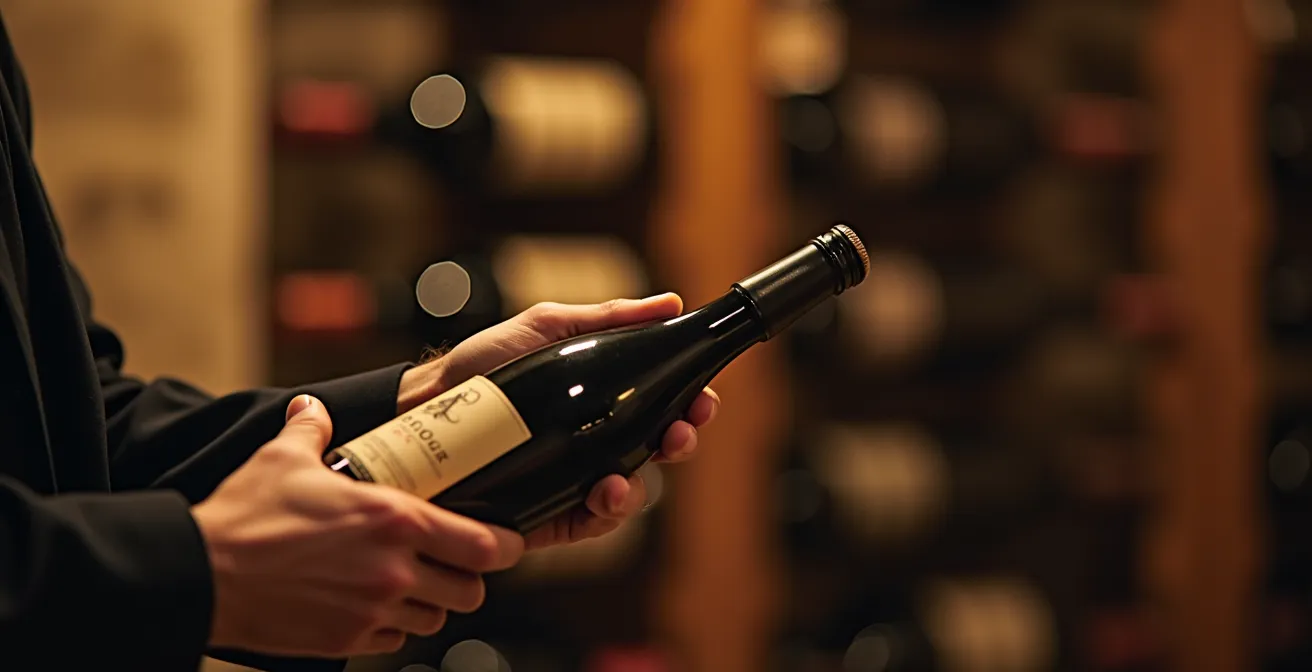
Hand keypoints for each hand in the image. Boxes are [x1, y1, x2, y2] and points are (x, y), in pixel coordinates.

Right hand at [192, 395, 524, 657]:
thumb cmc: (245, 516)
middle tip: (456, 564)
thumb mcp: (284, 459)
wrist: (202, 573)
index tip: (510, 541)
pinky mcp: (348, 639)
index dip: (507, 546)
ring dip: (432, 603)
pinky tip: (377, 605)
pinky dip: (395, 626)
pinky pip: (395, 639)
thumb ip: (311, 430)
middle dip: (470, 578)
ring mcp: (373, 609)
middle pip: (471, 591)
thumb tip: (311, 408)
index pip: (484, 544)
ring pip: (435, 619)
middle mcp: (394, 569)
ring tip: (414, 584)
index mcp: (394, 519)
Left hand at [400, 294, 720, 549]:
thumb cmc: (481, 364)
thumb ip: (609, 317)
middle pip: (658, 448)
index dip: (690, 403)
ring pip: (631, 491)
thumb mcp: (546, 326)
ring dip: (641, 485)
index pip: (662, 403)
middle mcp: (596, 439)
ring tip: (624, 475)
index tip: (702, 397)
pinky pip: (591, 523)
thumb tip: (670, 302)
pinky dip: (605, 513)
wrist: (426, 404)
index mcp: (603, 396)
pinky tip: (602, 495)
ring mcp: (575, 478)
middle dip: (680, 441)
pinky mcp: (549, 513)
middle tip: (680, 433)